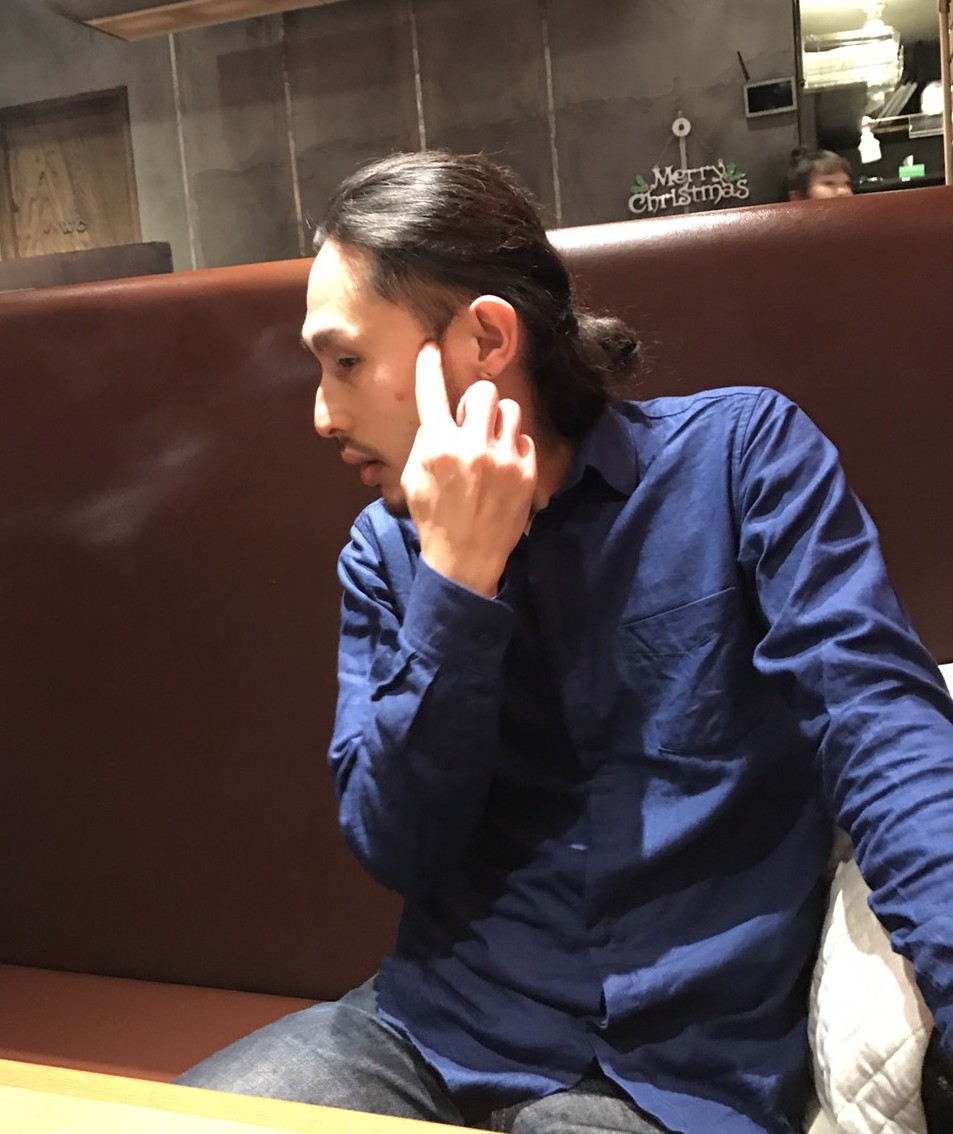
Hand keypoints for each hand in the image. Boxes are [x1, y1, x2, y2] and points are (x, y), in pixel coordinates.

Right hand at [401, 343, 536, 596]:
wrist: (465, 558)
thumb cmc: (433, 518)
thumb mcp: (412, 479)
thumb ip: (426, 442)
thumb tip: (437, 416)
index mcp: (436, 446)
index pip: (432, 392)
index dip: (429, 364)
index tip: (432, 347)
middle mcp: (471, 446)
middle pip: (484, 391)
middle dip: (478, 400)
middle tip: (472, 418)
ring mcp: (502, 459)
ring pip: (510, 409)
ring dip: (499, 421)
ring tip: (491, 443)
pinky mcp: (525, 472)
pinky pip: (524, 439)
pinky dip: (514, 448)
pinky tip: (504, 468)